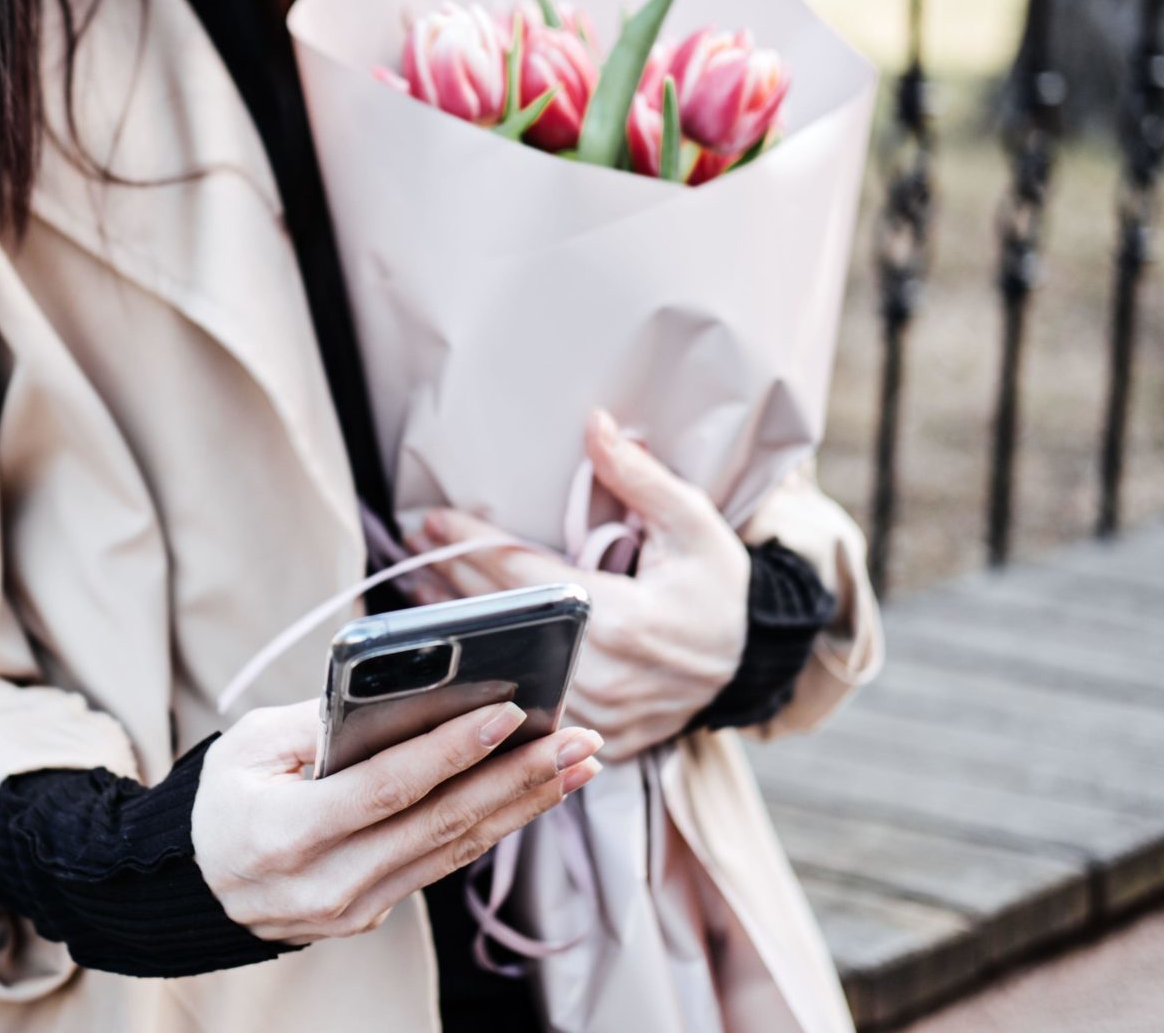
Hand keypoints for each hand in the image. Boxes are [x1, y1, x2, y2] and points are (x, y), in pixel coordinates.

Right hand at [193, 699, 602, 944]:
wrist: (194, 885)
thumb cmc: (221, 800)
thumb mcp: (248, 746)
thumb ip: (321, 721)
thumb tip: (407, 693)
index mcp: (285, 835)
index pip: (388, 788)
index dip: (450, 751)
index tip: (507, 714)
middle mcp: (325, 883)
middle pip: (440, 824)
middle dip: (517, 777)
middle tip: (577, 739)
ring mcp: (353, 907)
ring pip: (455, 849)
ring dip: (524, 804)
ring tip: (577, 763)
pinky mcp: (373, 912)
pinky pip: (442, 863)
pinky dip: (494, 824)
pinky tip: (532, 793)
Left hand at [411, 409, 749, 761]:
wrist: (748, 664)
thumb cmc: (716, 590)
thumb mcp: (693, 525)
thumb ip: (640, 478)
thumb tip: (595, 424)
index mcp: (621, 620)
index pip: (523, 576)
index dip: (472, 544)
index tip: (433, 520)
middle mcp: (599, 675)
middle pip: (501, 623)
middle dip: (452, 577)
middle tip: (416, 543)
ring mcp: (593, 716)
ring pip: (501, 668)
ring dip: (456, 628)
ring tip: (420, 586)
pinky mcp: (589, 739)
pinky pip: (522, 704)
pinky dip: (488, 672)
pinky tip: (458, 643)